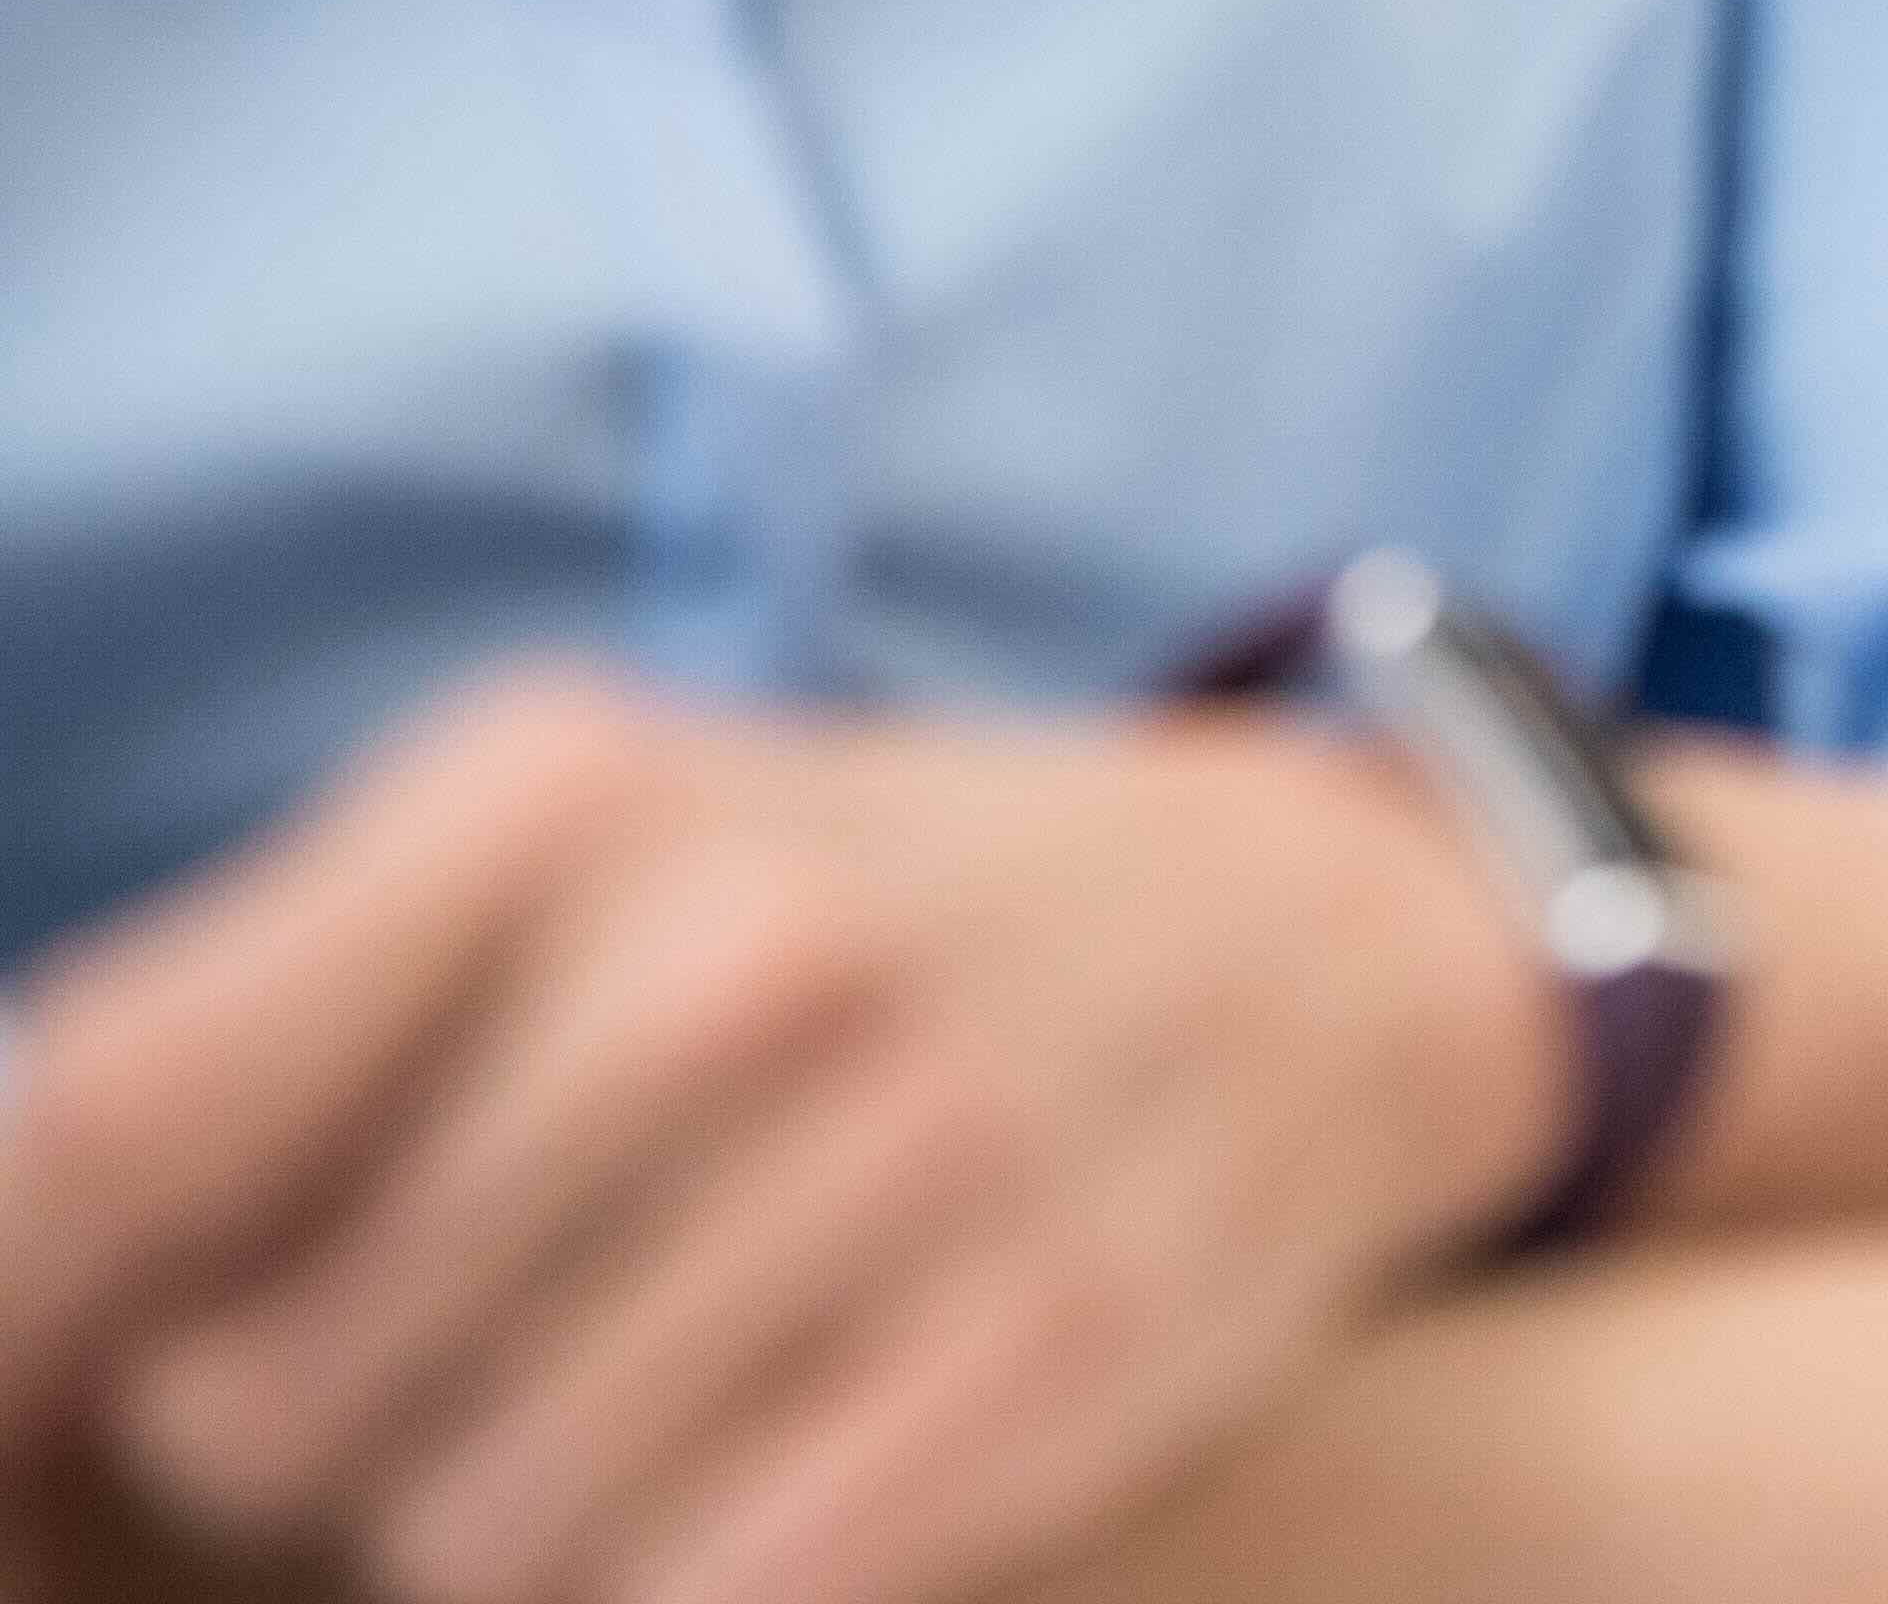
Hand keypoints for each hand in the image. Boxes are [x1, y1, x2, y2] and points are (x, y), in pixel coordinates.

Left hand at [0, 673, 1556, 1603]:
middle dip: (297, 1440)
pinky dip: (690, 1581)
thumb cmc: (850, 920)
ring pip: (475, 1540)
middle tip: (422, 1373)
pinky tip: (746, 1490)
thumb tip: (4, 1247)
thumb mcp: (565, 855)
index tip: (59, 1385)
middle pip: (256, 1401)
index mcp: (557, 799)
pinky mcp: (1062, 1343)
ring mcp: (921, 1148)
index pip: (99, 1125)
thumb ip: (256, 1031)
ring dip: (495, 1535)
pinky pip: (711, 1598)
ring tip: (595, 1426)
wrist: (1321, 934)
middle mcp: (738, 953)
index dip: (11, 1308)